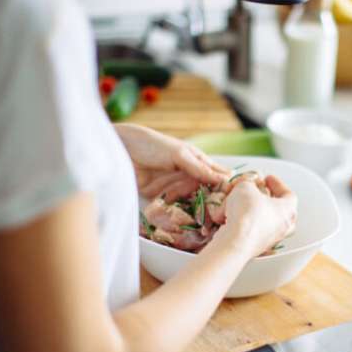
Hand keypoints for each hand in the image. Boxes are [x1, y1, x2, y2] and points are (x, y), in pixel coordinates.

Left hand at [114, 124, 230, 200]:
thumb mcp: (179, 154)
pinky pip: (171, 207)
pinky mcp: (159, 197)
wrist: (119, 148)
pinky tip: (170, 205)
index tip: (232, 196)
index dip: (225, 185)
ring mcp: (174, 187)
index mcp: (196, 161)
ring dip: (183, 198)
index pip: (217, 175)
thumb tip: (223, 179)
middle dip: (203, 196)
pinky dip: (171, 208)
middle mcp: (187, 175)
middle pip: (203, 191)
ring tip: (174, 194)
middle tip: (204, 201)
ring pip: (188, 200)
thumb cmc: (151, 144)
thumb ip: (200, 168)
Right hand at [214, 176, 296, 258]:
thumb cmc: (247, 215)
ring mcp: (271, 240)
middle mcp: (283, 227)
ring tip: (239, 206)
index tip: (267, 179)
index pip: (288, 194)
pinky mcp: (257, 248)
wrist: (235, 242)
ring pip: (264, 223)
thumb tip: (247, 185)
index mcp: (288, 211)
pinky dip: (241, 225)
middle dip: (267, 201)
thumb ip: (248, 183)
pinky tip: (228, 219)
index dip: (277, 184)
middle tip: (257, 194)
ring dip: (252, 213)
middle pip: (279, 211)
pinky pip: (251, 233)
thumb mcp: (245, 187)